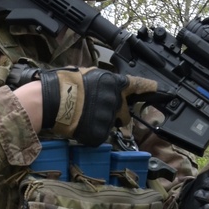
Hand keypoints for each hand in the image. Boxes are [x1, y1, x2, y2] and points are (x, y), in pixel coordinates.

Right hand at [8, 64, 157, 146]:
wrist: (50, 100)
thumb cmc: (63, 83)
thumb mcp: (87, 73)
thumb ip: (104, 81)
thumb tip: (110, 87)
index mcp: (112, 82)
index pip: (137, 85)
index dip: (149, 88)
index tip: (159, 90)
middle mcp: (115, 100)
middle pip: (122, 111)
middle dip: (114, 113)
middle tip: (92, 109)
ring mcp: (109, 118)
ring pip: (109, 124)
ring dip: (99, 122)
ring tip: (81, 116)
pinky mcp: (101, 133)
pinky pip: (100, 136)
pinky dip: (90, 133)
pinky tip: (79, 125)